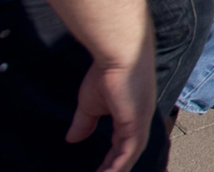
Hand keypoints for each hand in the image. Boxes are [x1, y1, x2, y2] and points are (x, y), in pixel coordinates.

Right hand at [68, 30, 154, 171]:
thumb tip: (72, 139)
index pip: (123, 143)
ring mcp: (141, 122)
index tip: (99, 170)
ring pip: (130, 156)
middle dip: (115, 167)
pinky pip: (129, 152)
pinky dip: (119, 166)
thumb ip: (85, 123)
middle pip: (129, 153)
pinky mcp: (137, 122)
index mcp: (132, 115)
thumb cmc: (107, 72)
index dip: (112, 159)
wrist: (119, 54)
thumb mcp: (89, 104)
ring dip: (116, 169)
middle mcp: (140, 121)